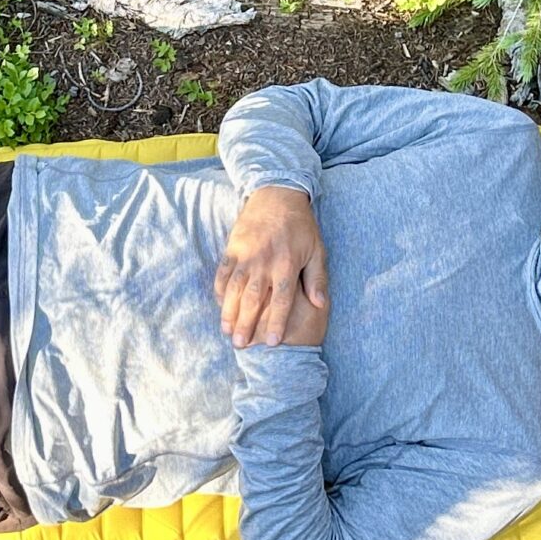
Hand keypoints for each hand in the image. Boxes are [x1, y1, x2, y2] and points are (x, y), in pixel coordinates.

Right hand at [215, 186, 329, 346]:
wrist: (278, 194)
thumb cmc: (301, 226)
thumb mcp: (317, 249)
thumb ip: (317, 278)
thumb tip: (319, 304)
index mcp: (287, 264)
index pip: (282, 300)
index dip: (277, 322)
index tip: (272, 343)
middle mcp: (265, 261)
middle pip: (254, 299)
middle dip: (246, 324)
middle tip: (240, 345)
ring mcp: (246, 254)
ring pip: (235, 288)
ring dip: (229, 311)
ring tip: (227, 331)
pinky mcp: (233, 246)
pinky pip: (224, 271)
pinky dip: (220, 289)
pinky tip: (220, 304)